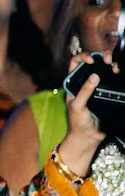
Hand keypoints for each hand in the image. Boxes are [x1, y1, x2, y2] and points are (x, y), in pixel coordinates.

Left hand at [57, 52, 110, 174]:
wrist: (88, 137)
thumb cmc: (77, 122)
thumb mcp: (77, 105)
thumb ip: (84, 92)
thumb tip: (94, 76)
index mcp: (74, 83)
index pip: (75, 63)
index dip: (82, 57)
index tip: (91, 60)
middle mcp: (85, 83)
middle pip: (93, 65)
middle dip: (101, 59)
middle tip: (109, 62)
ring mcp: (97, 89)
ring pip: (104, 72)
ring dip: (111, 67)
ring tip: (116, 69)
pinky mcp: (107, 96)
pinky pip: (112, 84)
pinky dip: (117, 78)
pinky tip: (120, 76)